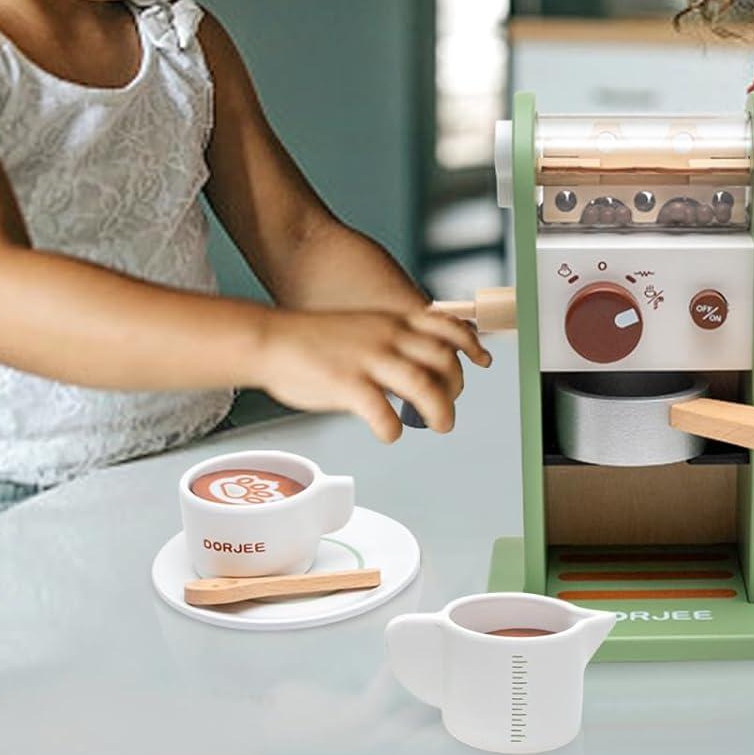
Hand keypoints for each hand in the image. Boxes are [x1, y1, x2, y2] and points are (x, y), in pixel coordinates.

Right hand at [254, 307, 490, 442]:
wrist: (270, 339)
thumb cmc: (311, 339)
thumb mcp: (362, 327)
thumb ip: (390, 341)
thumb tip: (415, 368)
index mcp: (391, 321)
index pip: (445, 326)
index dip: (470, 343)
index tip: (483, 359)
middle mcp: (386, 336)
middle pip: (442, 359)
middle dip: (456, 387)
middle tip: (451, 408)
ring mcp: (368, 359)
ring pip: (423, 385)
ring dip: (438, 410)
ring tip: (439, 426)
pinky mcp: (347, 384)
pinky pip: (382, 412)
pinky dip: (393, 428)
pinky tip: (389, 433)